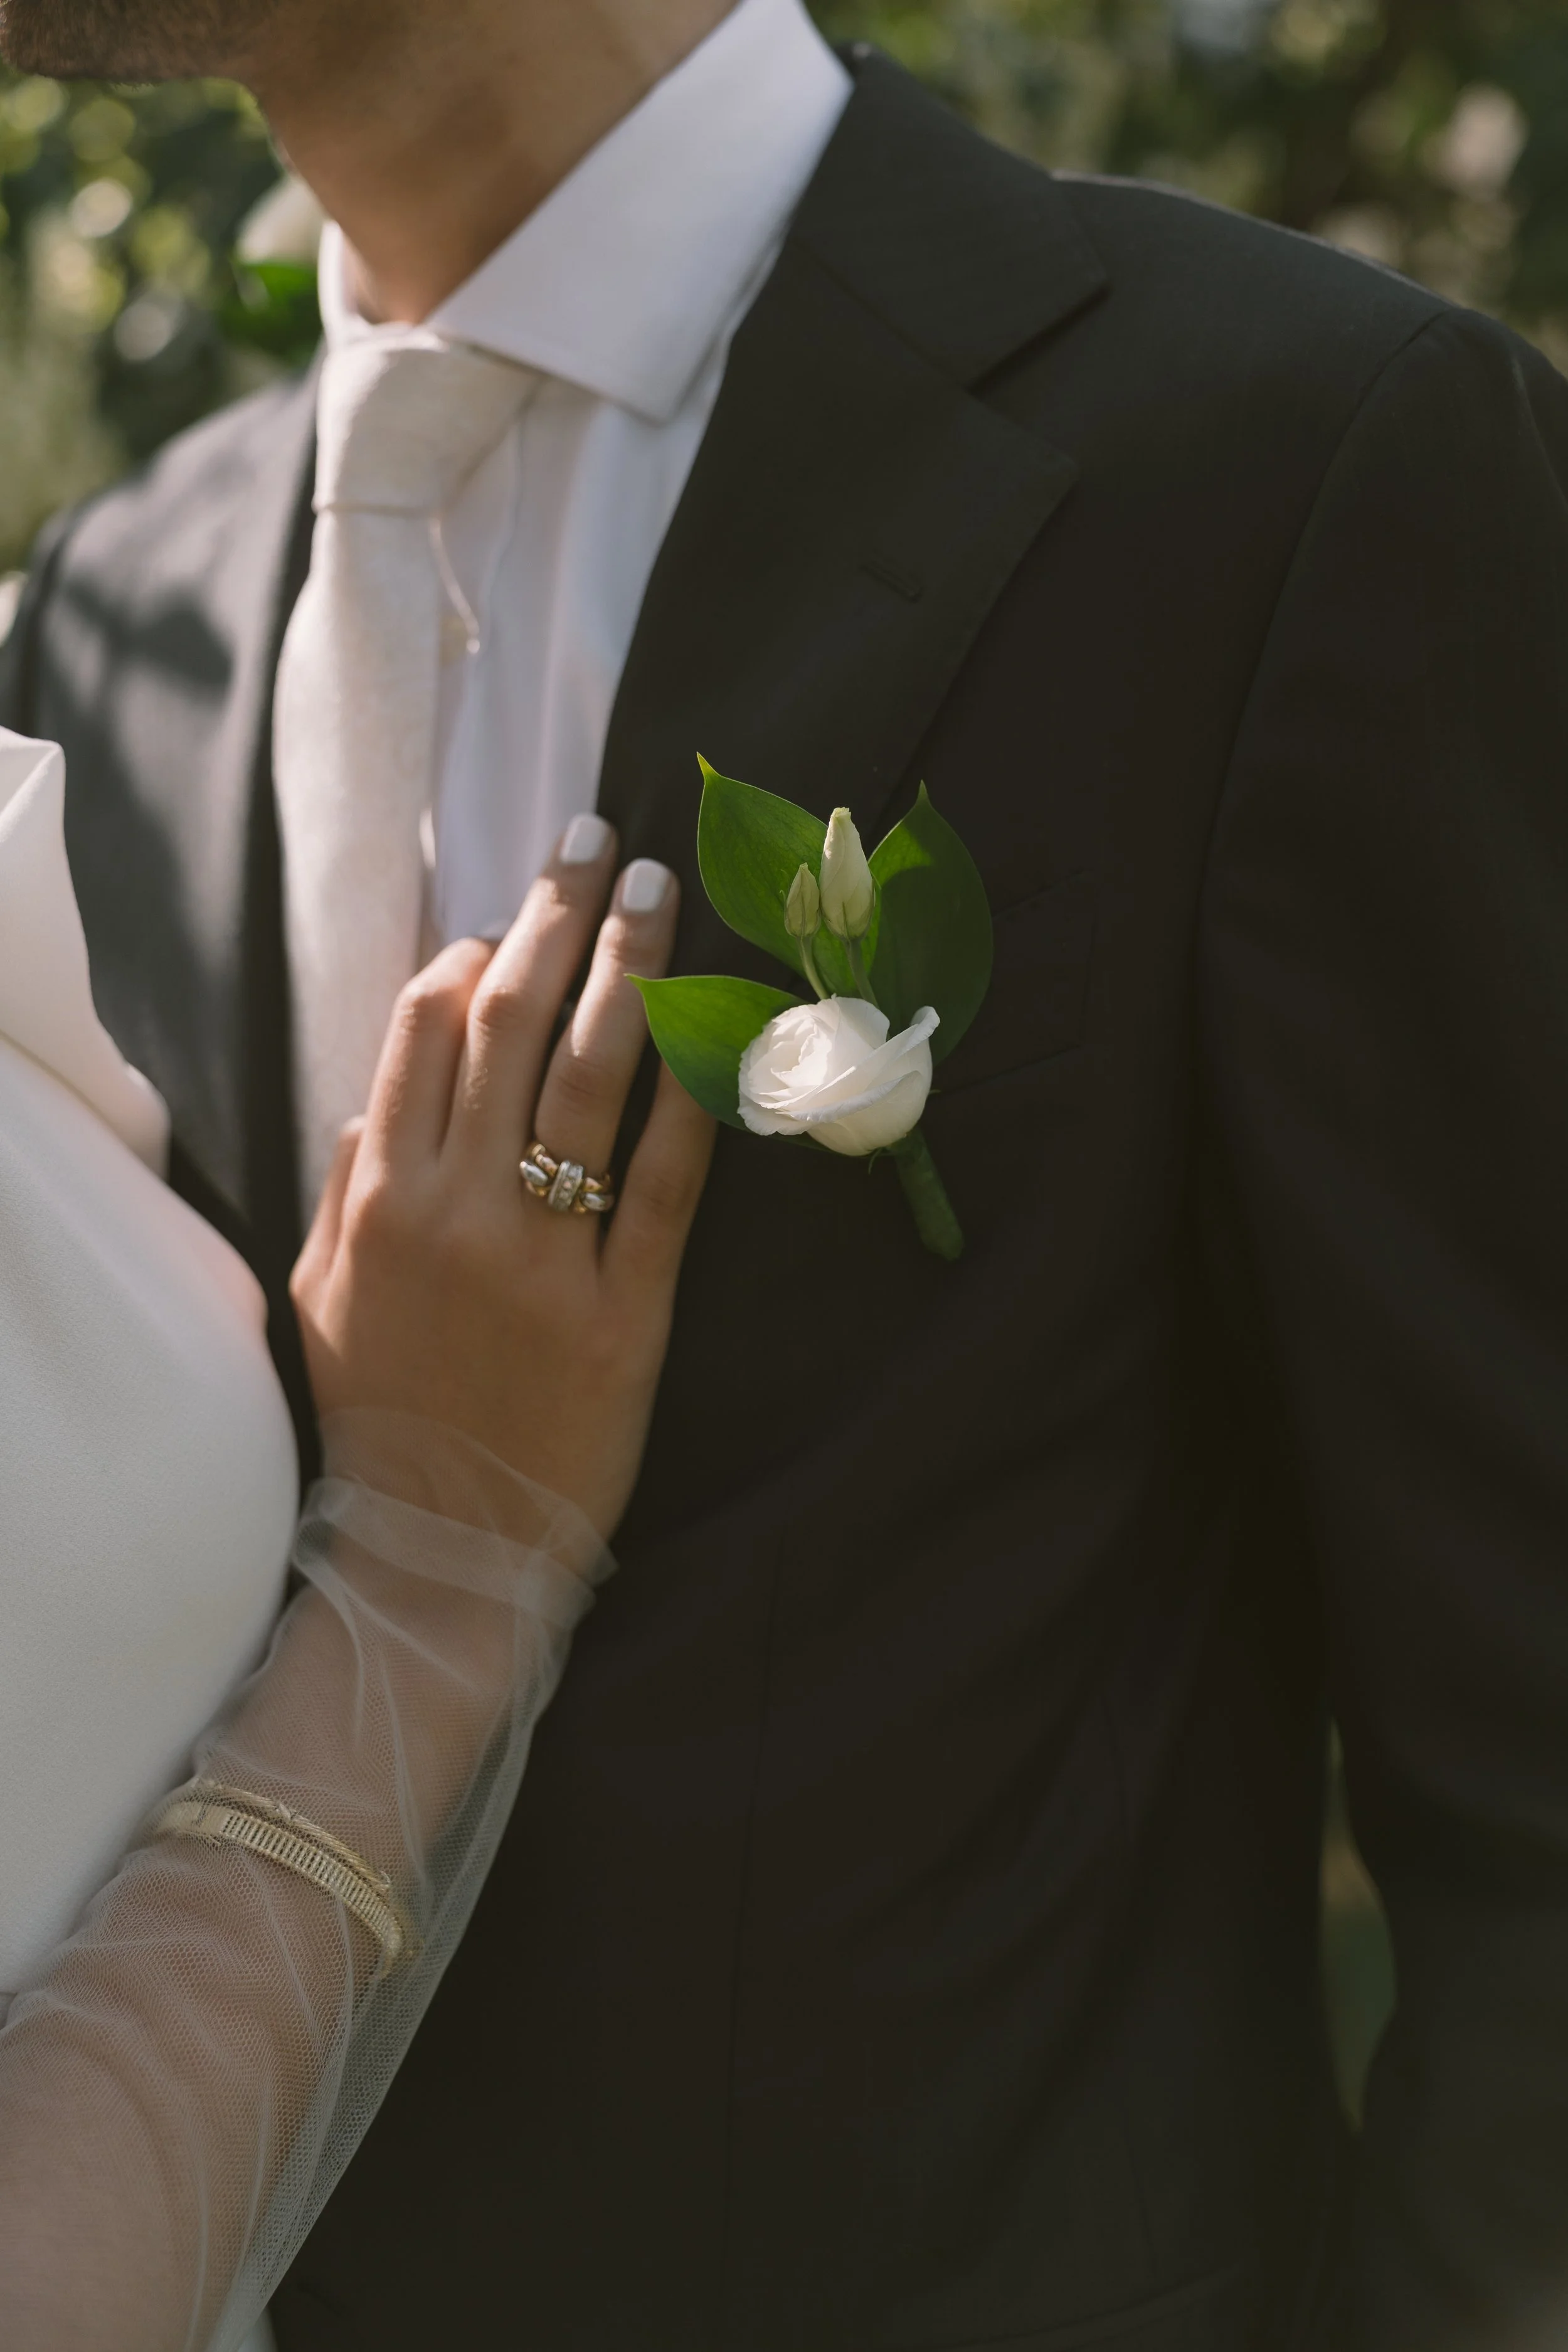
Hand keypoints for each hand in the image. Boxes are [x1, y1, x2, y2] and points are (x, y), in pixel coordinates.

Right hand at [290, 826, 714, 1538]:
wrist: (441, 1548)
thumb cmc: (382, 1415)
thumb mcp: (321, 1294)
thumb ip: (344, 1182)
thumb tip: (383, 1089)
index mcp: (380, 1198)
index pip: (423, 1031)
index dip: (473, 954)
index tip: (512, 916)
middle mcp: (458, 1212)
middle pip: (511, 1026)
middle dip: (556, 919)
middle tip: (601, 842)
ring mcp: (546, 1262)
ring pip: (591, 1082)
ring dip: (629, 972)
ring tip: (661, 894)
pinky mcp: (627, 1316)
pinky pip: (669, 1188)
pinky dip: (696, 1100)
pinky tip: (726, 1026)